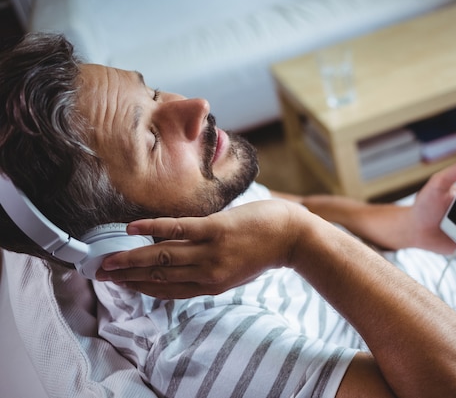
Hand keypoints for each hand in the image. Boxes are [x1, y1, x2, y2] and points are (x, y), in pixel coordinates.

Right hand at [96, 200, 303, 297]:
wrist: (292, 236)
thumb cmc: (262, 251)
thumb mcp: (234, 272)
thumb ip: (207, 272)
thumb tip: (179, 266)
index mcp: (211, 285)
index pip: (167, 289)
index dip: (139, 287)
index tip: (118, 284)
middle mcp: (208, 274)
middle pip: (159, 275)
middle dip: (128, 276)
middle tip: (101, 274)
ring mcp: (211, 252)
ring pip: (163, 256)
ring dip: (132, 258)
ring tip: (107, 260)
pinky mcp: (216, 230)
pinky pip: (179, 229)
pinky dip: (153, 228)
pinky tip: (131, 229)